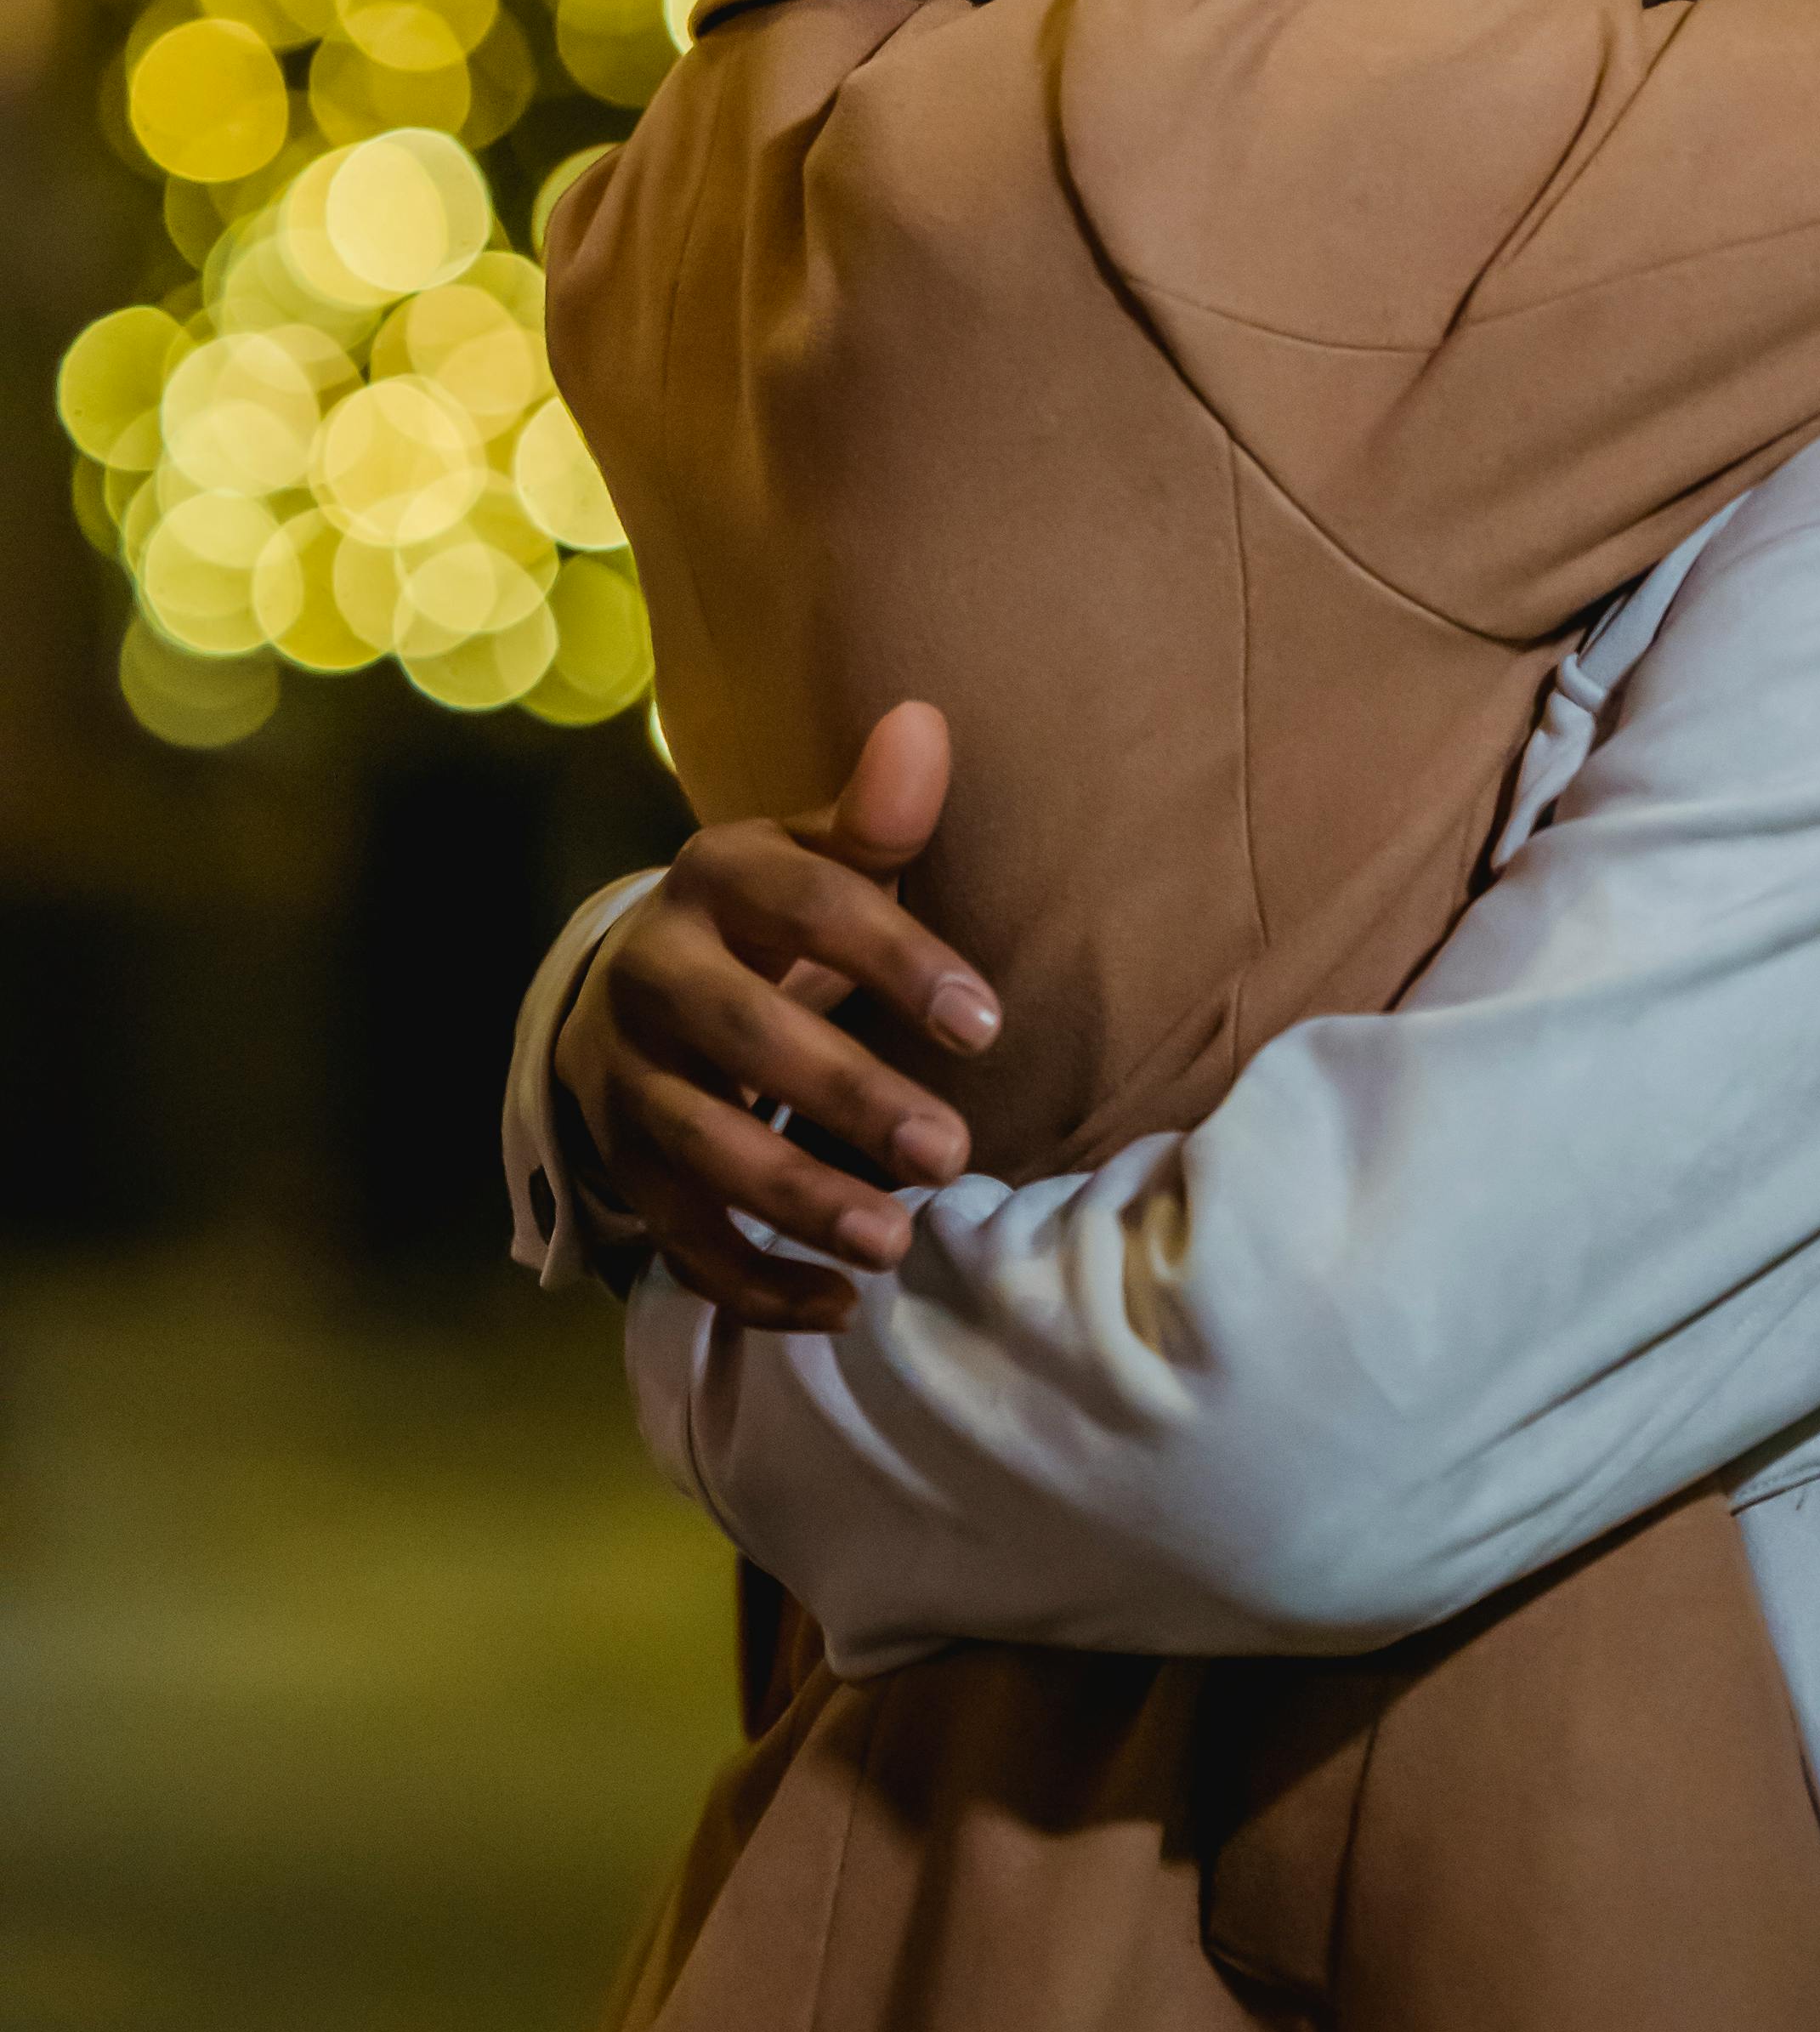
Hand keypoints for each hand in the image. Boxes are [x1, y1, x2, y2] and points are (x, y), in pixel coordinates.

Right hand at [554, 703, 1004, 1331]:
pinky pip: (679, 1236)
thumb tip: (925, 725)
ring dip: (797, 1202)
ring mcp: (623, 1077)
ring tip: (897, 1244)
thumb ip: (877, 817)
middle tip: (951, 1154)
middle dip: (847, 1099)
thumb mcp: (815, 856)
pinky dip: (753, 1282)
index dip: (893, 959)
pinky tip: (841, 1306)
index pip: (805, 904)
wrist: (636, 985)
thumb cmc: (770, 921)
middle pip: (743, 1039)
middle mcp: (652, 972)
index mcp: (714, 877)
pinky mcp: (621, 1165)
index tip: (987, 1023)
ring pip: (700, 1150)